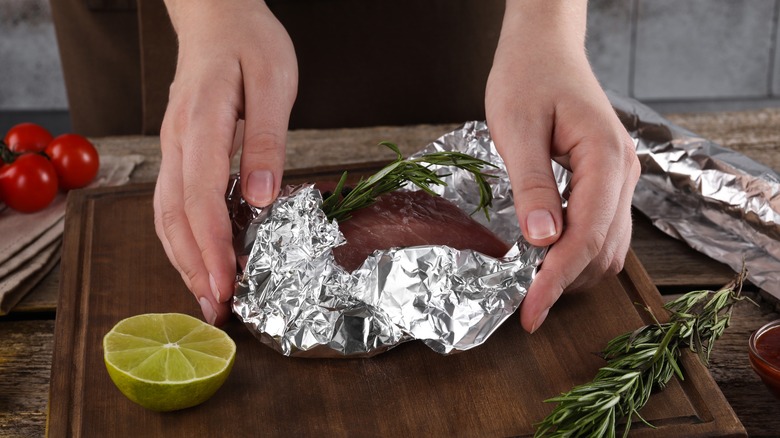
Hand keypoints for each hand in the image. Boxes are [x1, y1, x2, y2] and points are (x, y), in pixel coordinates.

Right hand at [154, 0, 296, 324]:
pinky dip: (182, 235)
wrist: (217, 16)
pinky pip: (172, 200)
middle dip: (194, 265)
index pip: (201, 196)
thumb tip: (259, 198)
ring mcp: (172, 146)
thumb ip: (265, 140)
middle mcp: (177, 140)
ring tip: (207, 294)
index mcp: (202, 122)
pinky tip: (200, 256)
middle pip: (174, 214)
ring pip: (166, 212)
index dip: (212, 245)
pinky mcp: (179, 150)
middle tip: (217, 308)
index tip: (227, 283)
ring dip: (183, 257)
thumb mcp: (273, 82)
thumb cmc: (250, 42)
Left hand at [486, 0, 640, 332]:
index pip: (587, 237)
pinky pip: (600, 229)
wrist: (544, 47)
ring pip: (608, 246)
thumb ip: (531, 185)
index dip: (556, 280)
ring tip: (531, 283)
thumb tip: (541, 241)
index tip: (530, 312)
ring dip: (573, 270)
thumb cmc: (528, 76)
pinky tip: (545, 254)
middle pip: (604, 250)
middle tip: (524, 303)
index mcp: (606, 159)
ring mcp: (619, 178)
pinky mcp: (606, 181)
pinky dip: (576, 251)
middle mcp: (623, 174)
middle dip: (566, 281)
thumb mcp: (518, 129)